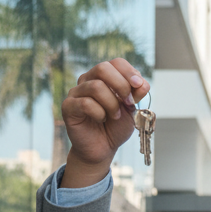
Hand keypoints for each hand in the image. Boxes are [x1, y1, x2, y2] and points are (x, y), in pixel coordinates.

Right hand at [61, 58, 149, 187]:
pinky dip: (99, 113)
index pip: (116, 62)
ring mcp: (76, 92)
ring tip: (114, 116)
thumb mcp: (131, 110)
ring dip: (111, 104)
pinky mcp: (68, 107)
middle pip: (103, 68)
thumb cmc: (115, 127)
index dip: (129, 72)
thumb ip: (136, 95)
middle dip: (121, 85)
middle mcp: (88, 80)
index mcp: (104, 77)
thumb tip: (142, 83)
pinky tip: (101, 120)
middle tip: (128, 103)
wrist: (103, 148)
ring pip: (96, 87)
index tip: (139, 86)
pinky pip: (85, 103)